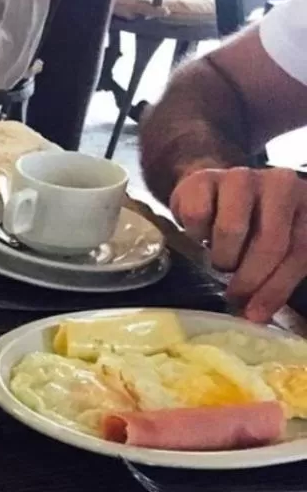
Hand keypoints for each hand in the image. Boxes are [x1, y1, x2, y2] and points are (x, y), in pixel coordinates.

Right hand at [170, 166, 306, 322]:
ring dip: (222, 256)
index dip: (277, 286)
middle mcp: (281, 183)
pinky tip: (202, 235)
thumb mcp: (280, 248)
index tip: (255, 313)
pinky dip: (195, 235)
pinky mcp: (204, 177)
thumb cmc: (253, 225)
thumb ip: (278, 278)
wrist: (216, 190)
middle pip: (269, 241)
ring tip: (222, 260)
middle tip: (234, 295)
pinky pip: (197, 216)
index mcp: (306, 202)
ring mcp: (242, 176)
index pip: (299, 250)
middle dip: (249, 277)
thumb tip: (255, 315)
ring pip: (231, 229)